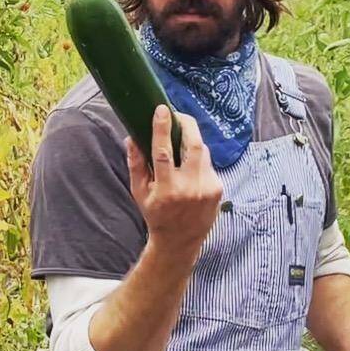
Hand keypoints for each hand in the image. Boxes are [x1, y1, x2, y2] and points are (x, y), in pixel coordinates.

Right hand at [126, 105, 222, 257]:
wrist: (180, 241)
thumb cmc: (156, 214)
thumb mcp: (139, 192)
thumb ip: (135, 163)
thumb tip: (131, 136)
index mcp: (166, 189)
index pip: (164, 152)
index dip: (163, 128)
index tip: (162, 109)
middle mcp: (189, 188)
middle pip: (193, 145)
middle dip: (187, 124)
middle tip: (178, 116)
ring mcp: (206, 189)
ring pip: (202, 151)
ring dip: (191, 142)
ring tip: (180, 143)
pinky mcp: (217, 189)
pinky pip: (208, 164)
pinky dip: (197, 160)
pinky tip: (189, 168)